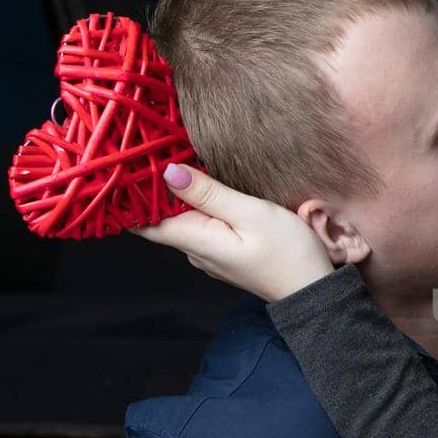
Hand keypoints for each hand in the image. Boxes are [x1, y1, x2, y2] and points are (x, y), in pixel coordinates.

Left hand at [131, 163, 336, 301]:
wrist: (313, 290)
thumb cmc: (288, 253)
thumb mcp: (252, 214)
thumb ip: (209, 194)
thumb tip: (168, 173)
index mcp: (195, 240)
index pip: (141, 220)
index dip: (127, 194)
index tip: (124, 163)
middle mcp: (194, 250)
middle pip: (159, 217)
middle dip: (152, 187)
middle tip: (150, 148)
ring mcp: (208, 254)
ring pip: (180, 220)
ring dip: (176, 195)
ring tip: (172, 159)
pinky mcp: (224, 254)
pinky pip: (200, 226)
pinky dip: (195, 206)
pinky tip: (202, 187)